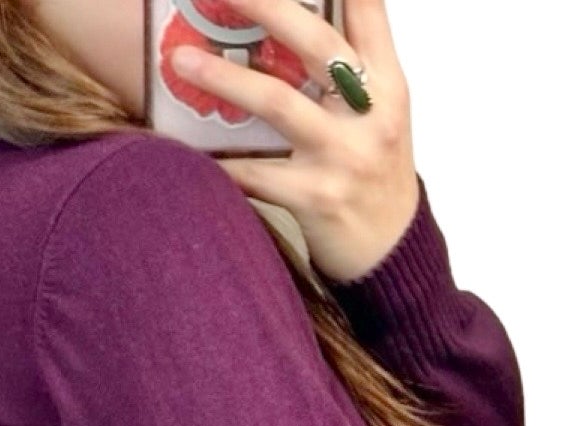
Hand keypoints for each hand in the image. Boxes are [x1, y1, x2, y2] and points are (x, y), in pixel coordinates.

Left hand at [167, 0, 420, 283]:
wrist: (392, 251)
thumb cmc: (375, 171)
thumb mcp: (380, 112)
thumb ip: (350, 65)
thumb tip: (291, 18)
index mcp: (388, 82)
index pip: (368, 10)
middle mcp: (372, 112)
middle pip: (316, 42)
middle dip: (266, 5)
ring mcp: (345, 157)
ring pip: (278, 103)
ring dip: (225, 78)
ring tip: (182, 61)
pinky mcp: (318, 198)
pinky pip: (257, 174)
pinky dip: (221, 161)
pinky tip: (187, 148)